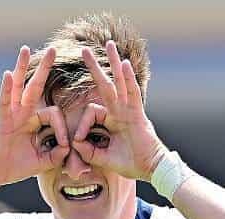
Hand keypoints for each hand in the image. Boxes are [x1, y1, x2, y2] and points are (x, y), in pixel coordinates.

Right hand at [0, 46, 69, 189]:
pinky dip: (5, 89)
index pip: (54, 114)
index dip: (61, 130)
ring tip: (25, 48)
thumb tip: (68, 148)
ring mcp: (12, 114)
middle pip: (35, 85)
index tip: (64, 146)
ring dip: (21, 67)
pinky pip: (3, 102)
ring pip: (18, 86)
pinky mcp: (2, 120)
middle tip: (54, 48)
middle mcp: (24, 113)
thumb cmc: (19, 166)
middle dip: (44, 68)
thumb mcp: (44, 161)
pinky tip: (7, 74)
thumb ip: (58, 155)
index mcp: (35, 120)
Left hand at [73, 41, 167, 181]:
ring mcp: (130, 110)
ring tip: (109, 44)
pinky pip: (133, 93)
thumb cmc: (130, 164)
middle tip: (84, 50)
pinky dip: (129, 79)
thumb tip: (74, 143)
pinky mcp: (138, 114)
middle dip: (95, 67)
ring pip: (120, 81)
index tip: (77, 142)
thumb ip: (88, 151)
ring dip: (113, 62)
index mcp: (111, 120)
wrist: (150, 169)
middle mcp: (120, 111)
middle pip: (106, 84)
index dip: (81, 126)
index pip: (91, 112)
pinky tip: (124, 63)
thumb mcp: (103, 158)